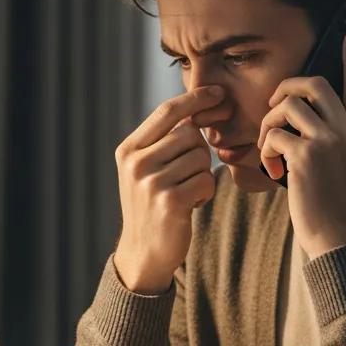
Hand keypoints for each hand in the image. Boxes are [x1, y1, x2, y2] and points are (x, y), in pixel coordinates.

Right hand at [113, 86, 225, 293]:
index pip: (166, 111)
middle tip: (187, 175)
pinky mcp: (170, 202)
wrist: (143, 252)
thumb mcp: (144, 170)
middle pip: (189, 134)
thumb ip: (162, 142)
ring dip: (202, 175)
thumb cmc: (151, 206)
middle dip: (199, 151)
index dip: (195, 98)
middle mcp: (136, 163)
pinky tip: (191, 204)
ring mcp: (151, 183)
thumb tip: (195, 110)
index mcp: (128, 150)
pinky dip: (206, 192)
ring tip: (186, 192)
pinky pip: (206, 180)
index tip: (217, 93)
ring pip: (201, 157)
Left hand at [257, 31, 345, 259]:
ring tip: (269, 146)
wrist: (341, 237)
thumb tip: (314, 120)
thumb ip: (341, 138)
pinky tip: (271, 168)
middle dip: (287, 88)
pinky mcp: (306, 155)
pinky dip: (265, 149)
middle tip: (274, 104)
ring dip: (269, 122)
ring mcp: (330, 140)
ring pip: (288, 106)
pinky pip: (273, 135)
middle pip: (314, 84)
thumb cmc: (339, 205)